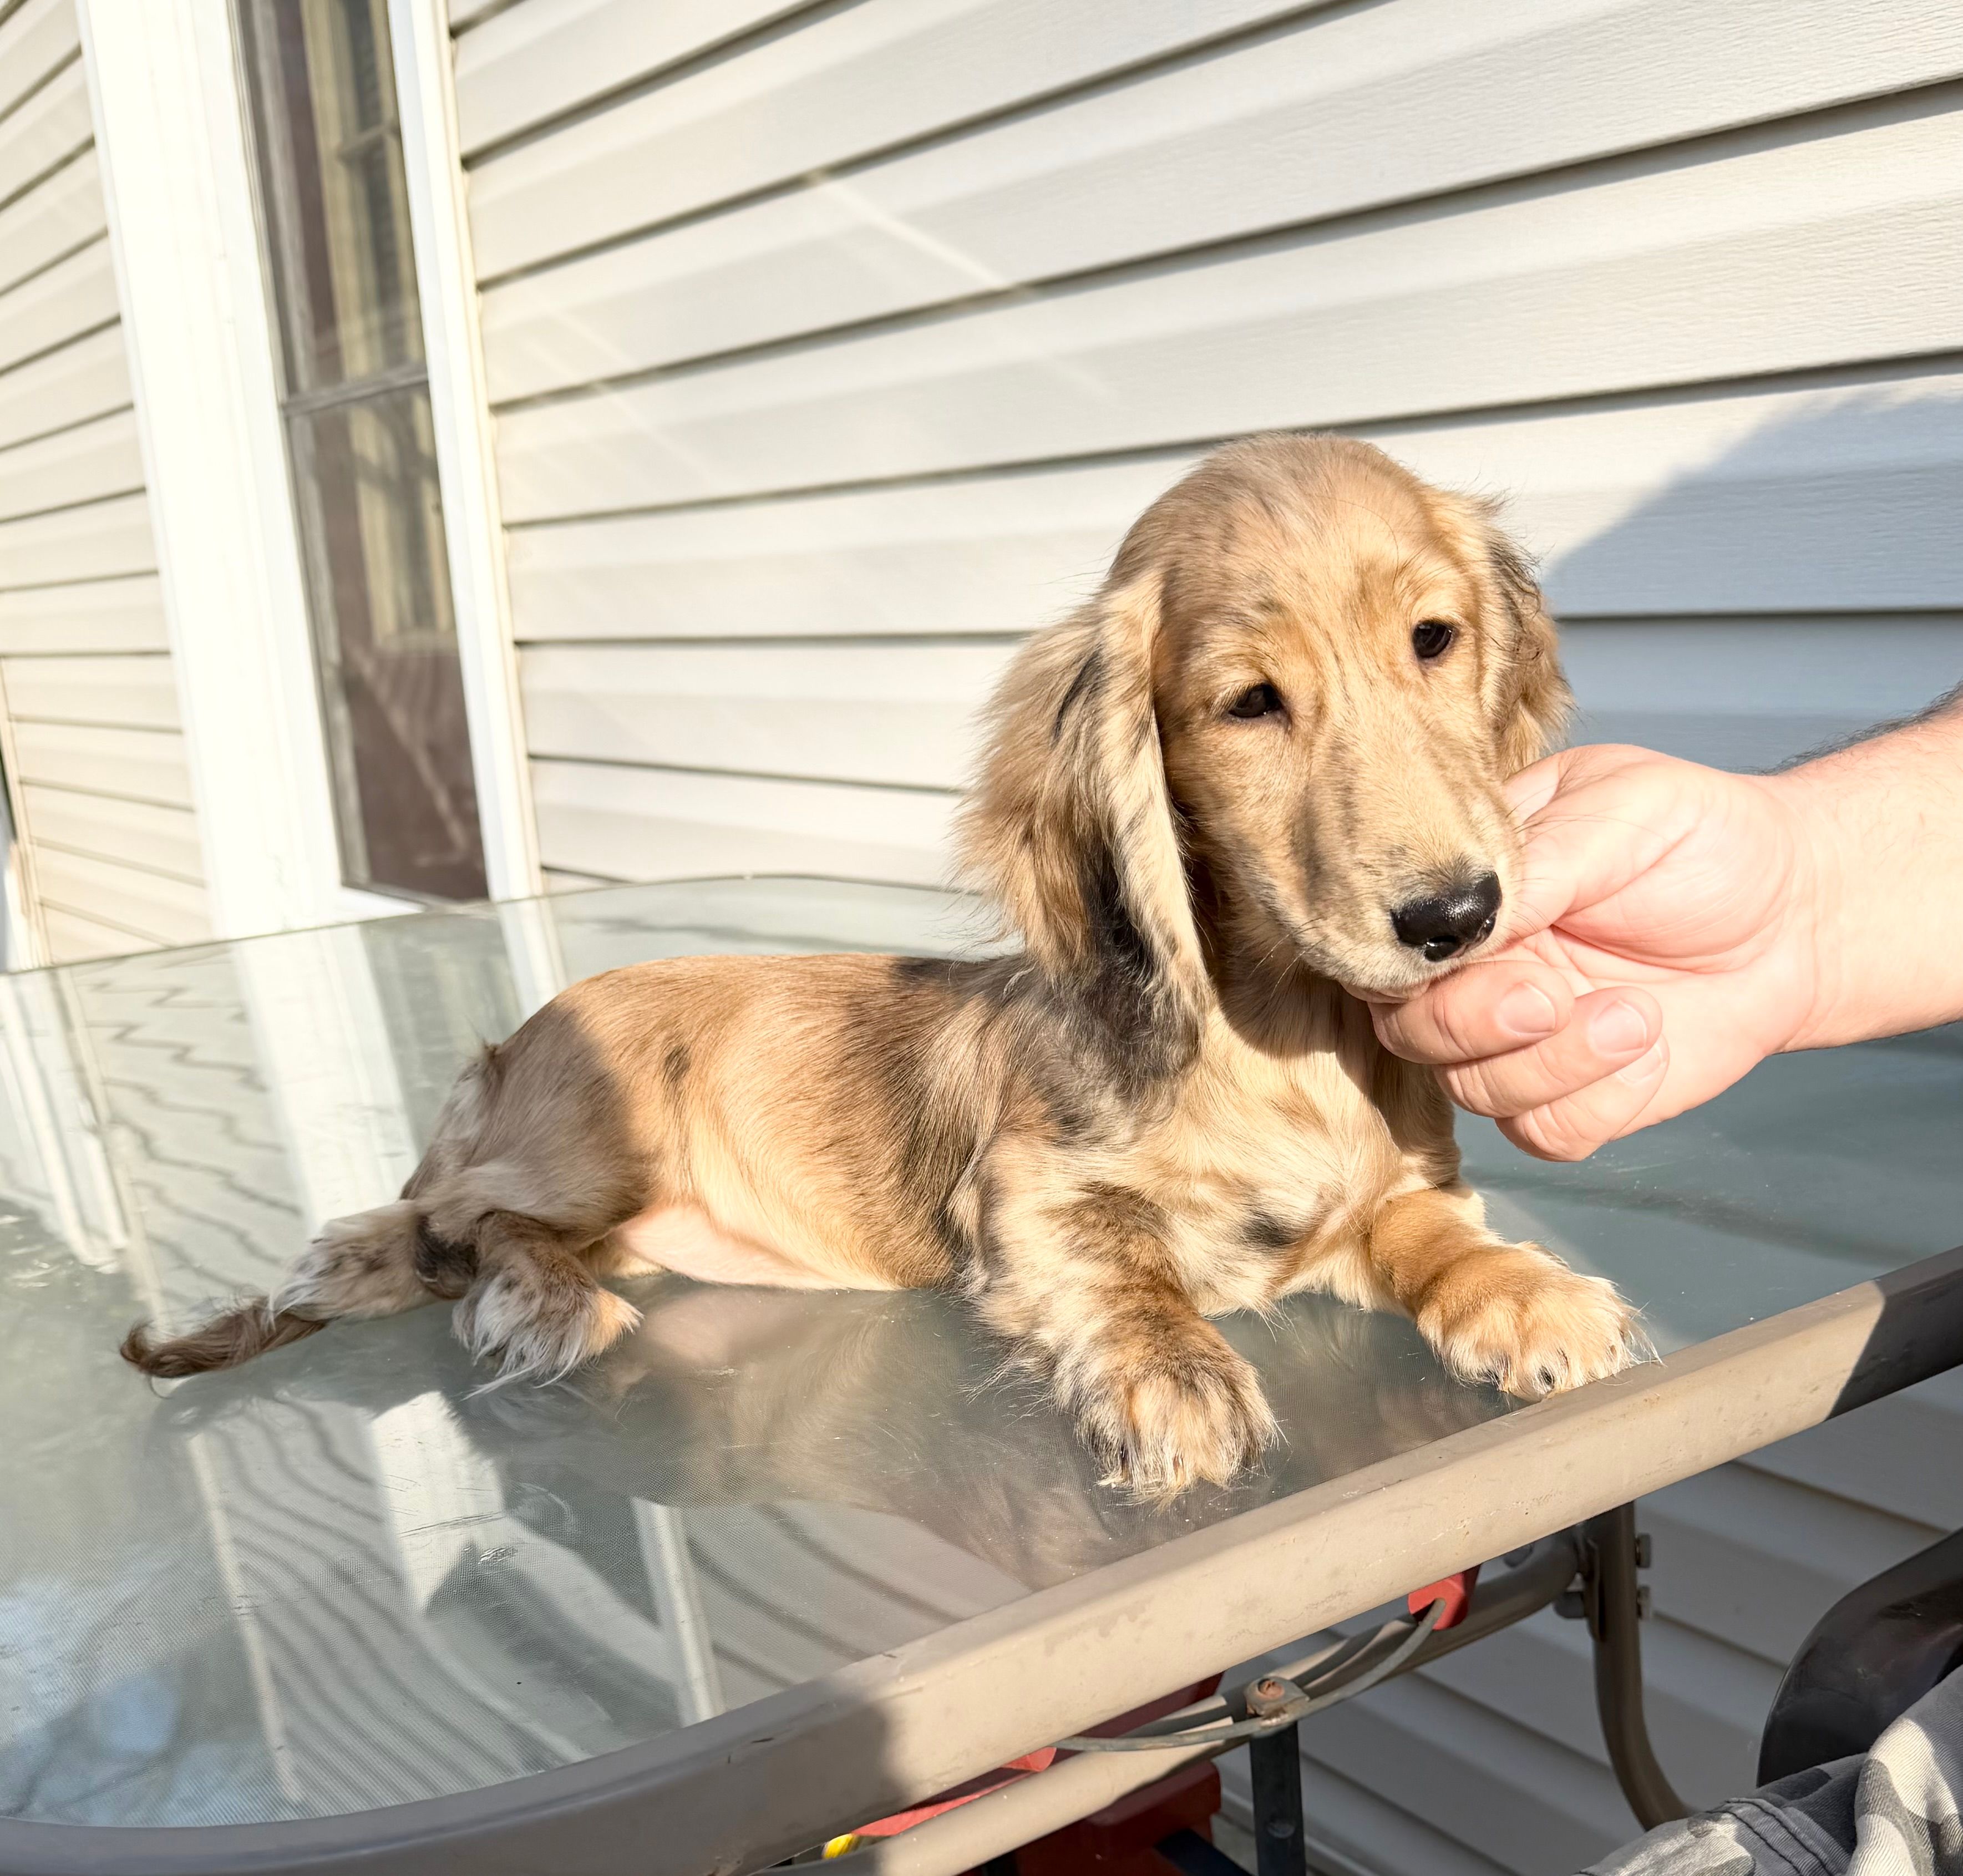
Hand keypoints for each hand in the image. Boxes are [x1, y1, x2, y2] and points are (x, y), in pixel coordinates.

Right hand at [1371, 745, 1824, 1160]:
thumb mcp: (1623, 808)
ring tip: (1639, 1014)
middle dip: (1472, 1023)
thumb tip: (1466, 916)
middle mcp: (1473, 969)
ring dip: (1553, 1064)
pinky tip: (1651, 1049)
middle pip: (1408, 1027)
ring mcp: (1517, 1040)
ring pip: (1471, 1089)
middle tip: (1552, 995)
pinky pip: (1543, 1133)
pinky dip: (1600, 1103)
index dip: (1408, 961)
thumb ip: (1542, 860)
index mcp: (1465, 892)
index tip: (1479, 951)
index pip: (1387, 938)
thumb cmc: (1704, 841)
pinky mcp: (1571, 1097)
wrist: (1800, 916)